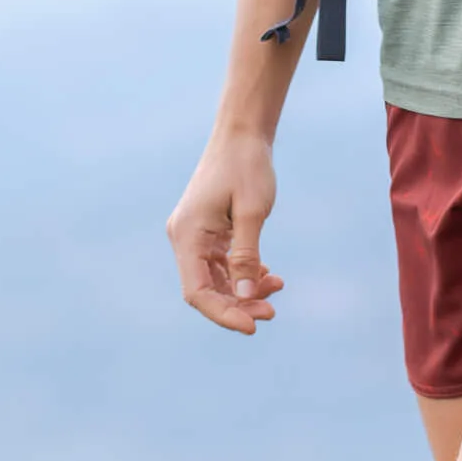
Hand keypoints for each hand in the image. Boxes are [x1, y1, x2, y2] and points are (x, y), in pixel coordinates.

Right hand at [166, 131, 283, 333]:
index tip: (254, 326)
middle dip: (238, 305)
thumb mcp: (252, 212)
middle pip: (206, 290)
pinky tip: (268, 275)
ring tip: (276, 288)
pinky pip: (223, 265)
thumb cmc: (247, 167)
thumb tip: (244, 296)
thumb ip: (247, 255)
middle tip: (272, 312)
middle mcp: (184, 238)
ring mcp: (195, 236)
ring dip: (244, 291)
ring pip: (216, 280)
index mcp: (187, 235)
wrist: (242, 135)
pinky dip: (244, 274)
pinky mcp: (208, 233)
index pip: (197, 292)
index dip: (223, 314)